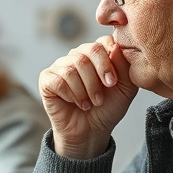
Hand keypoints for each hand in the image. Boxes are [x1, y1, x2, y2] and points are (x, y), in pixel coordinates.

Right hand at [38, 35, 137, 158]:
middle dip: (97, 78)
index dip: (109, 62)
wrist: (92, 130)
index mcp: (96, 53)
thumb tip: (116, 46)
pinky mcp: (47, 79)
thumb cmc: (108, 107)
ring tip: (89, 103)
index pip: (102, 42)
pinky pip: (58, 81)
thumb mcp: (126, 88)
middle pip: (88, 51)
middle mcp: (77, 55)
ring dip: (85, 91)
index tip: (113, 82)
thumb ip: (124, 66)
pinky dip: (70, 95)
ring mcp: (60, 66)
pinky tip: (75, 103)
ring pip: (73, 67)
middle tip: (100, 98)